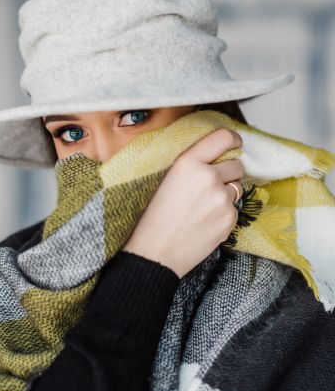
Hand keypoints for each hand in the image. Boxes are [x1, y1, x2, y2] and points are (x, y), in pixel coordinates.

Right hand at [122, 128, 243, 277]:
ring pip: (237, 188)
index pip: (223, 138)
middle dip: (229, 172)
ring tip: (204, 208)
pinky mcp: (229, 219)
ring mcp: (221, 199)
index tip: (234, 143)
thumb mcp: (166, 180)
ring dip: (226, 194)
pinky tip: (204, 223)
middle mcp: (208, 177)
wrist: (155, 253)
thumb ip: (192, 165)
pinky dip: (224, 215)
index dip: (232, 139)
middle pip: (237, 165)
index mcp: (188, 163)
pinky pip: (234, 210)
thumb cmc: (154, 218)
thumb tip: (217, 157)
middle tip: (212, 185)